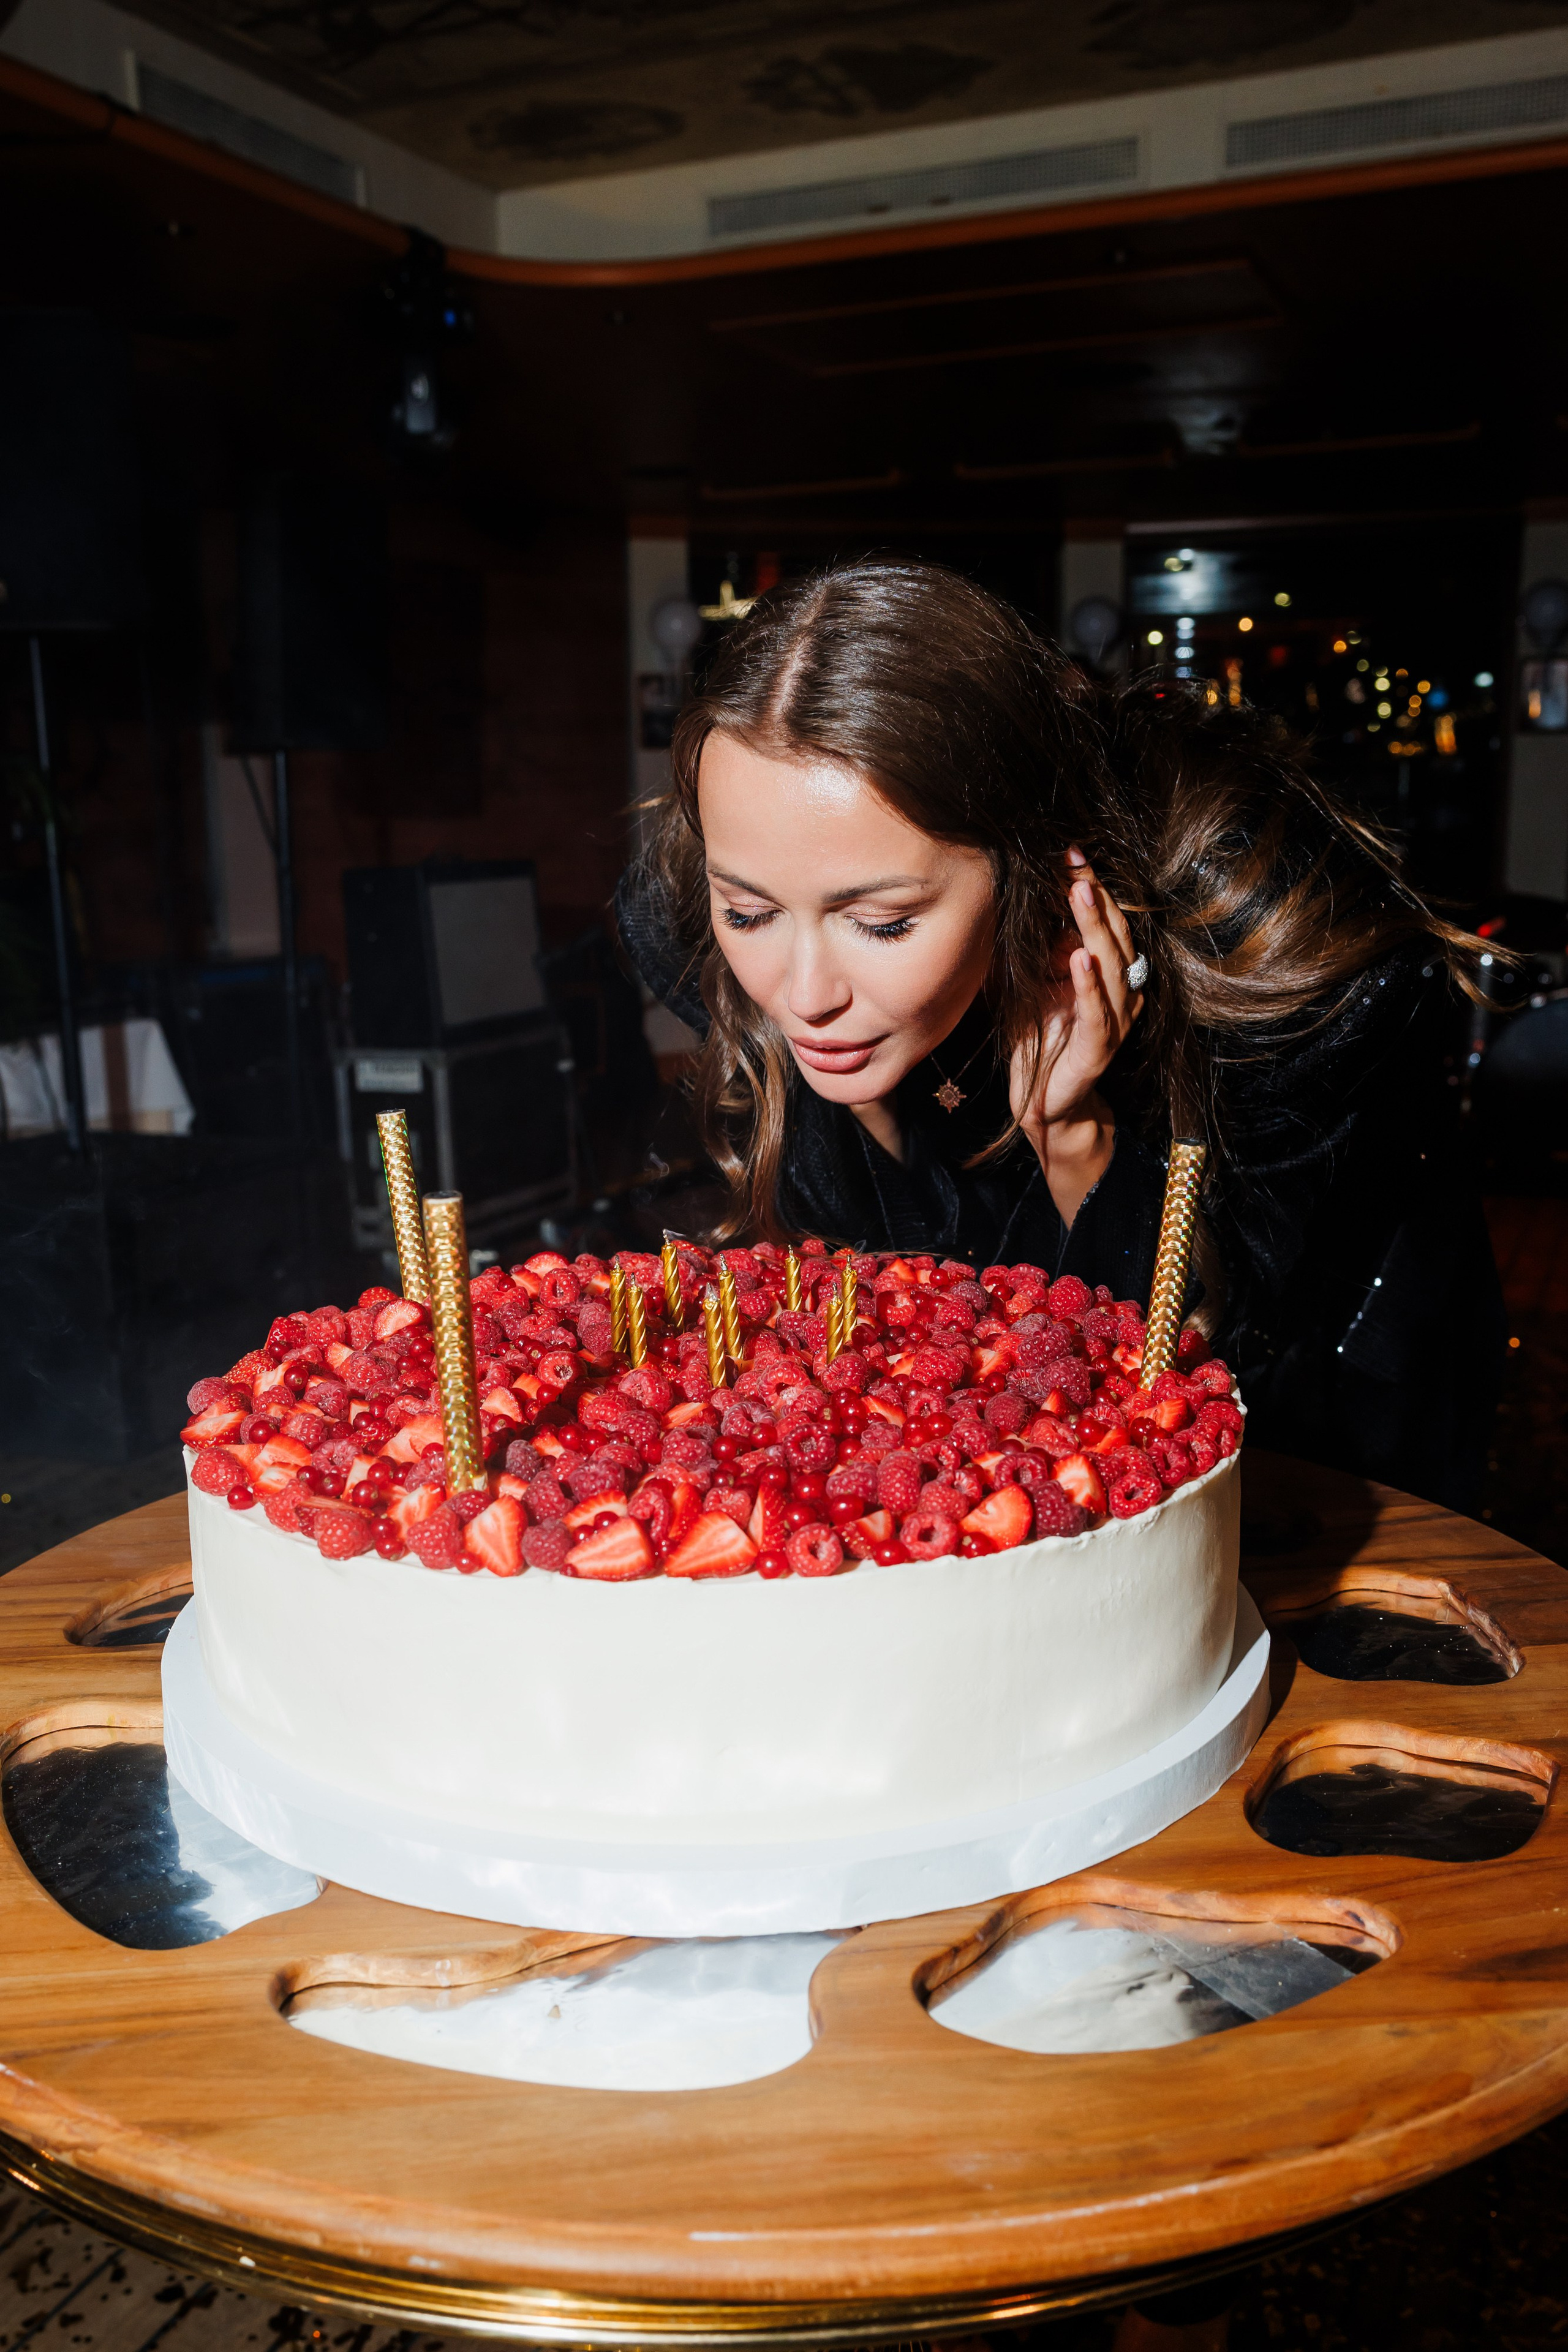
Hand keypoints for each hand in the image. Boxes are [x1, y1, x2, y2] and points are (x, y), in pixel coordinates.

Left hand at [1010, 849, 1144, 1224]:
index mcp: (1104, 971)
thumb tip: (1021, 896)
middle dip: (1093, 895)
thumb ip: (1037, 946)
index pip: (1102, 919)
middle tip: (1074, 861)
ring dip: (1095, 927)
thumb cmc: (1040, 1038)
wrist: (1045, 1101)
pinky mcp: (1100, 1047)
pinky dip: (1090, 983)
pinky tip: (1079, 957)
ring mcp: (1115, 1018)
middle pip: (1113, 933)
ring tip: (1080, 893)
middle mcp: (1119, 990)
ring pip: (1113, 964)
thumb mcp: (1033, 982)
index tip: (1067, 852)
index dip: (1088, 885)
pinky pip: (1099, 1010)